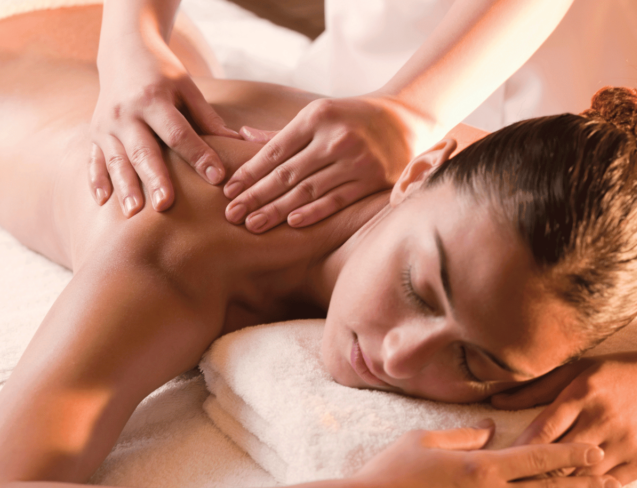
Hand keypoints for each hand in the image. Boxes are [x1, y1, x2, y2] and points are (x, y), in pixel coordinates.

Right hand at [90, 37, 238, 216]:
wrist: (123, 51)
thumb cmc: (162, 74)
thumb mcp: (186, 87)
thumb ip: (207, 118)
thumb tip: (237, 144)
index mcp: (153, 99)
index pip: (178, 133)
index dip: (198, 154)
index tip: (217, 177)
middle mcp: (126, 113)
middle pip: (143, 150)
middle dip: (155, 179)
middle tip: (165, 205)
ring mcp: (105, 125)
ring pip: (116, 160)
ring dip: (125, 188)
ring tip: (134, 212)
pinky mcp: (94, 134)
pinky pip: (93, 161)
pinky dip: (96, 181)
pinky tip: (103, 202)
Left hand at [222, 94, 437, 232]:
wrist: (408, 118)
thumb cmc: (352, 118)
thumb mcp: (318, 114)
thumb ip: (281, 132)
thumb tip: (240, 136)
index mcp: (317, 117)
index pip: (275, 150)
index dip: (250, 173)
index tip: (229, 191)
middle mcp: (335, 137)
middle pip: (287, 173)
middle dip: (255, 195)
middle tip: (231, 214)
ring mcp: (356, 160)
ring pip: (308, 190)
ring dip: (276, 210)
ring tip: (252, 224)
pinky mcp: (372, 180)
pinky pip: (335, 200)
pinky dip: (312, 212)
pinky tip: (290, 223)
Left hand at [491, 344, 636, 484]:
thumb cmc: (618, 373)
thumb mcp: (577, 371)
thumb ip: (535, 389)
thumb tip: (494, 402)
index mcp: (582, 394)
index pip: (542, 432)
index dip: (519, 454)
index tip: (501, 467)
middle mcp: (603, 418)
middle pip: (559, 460)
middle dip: (533, 478)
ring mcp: (626, 441)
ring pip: (583, 478)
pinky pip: (609, 486)